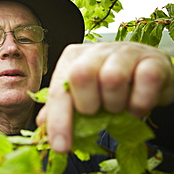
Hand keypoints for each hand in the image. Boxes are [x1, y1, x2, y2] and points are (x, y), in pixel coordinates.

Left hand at [36, 42, 173, 152]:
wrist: (149, 71)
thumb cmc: (111, 82)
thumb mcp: (84, 94)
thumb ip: (62, 106)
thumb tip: (42, 123)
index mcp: (74, 58)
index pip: (59, 88)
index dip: (58, 119)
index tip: (60, 146)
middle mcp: (96, 50)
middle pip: (81, 74)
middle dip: (88, 104)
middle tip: (96, 112)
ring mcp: (125, 52)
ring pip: (112, 78)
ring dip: (116, 104)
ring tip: (118, 108)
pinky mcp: (153, 59)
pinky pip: (146, 80)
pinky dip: (141, 103)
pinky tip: (137, 107)